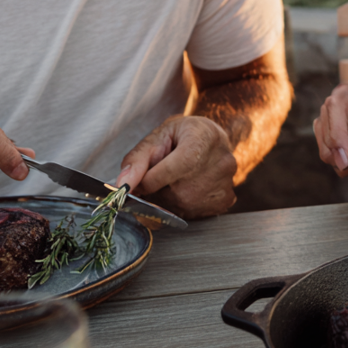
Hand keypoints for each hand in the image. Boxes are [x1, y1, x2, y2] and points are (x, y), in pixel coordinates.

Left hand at [115, 115, 238, 218]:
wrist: (212, 139)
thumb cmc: (185, 134)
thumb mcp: (158, 136)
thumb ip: (137, 160)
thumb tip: (123, 185)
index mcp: (203, 139)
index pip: (170, 170)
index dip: (149, 180)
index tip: (141, 181)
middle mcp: (219, 163)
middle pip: (175, 192)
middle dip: (157, 190)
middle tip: (159, 177)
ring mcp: (225, 184)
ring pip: (181, 207)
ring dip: (168, 200)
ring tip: (175, 180)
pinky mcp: (225, 200)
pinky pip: (192, 213)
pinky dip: (182, 205)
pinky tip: (186, 188)